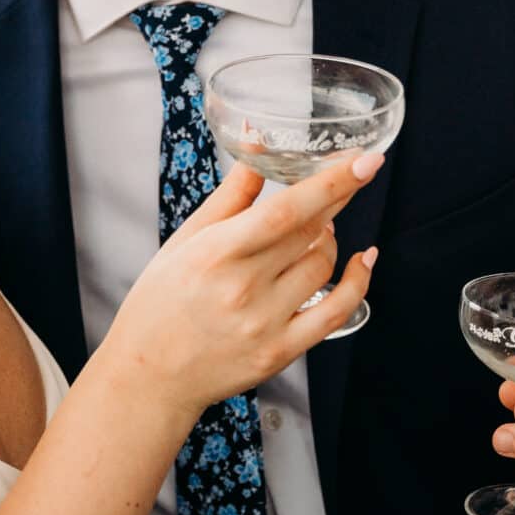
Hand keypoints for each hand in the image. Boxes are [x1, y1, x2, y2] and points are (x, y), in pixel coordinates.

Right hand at [108, 152, 380, 421]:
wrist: (150, 375)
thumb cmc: (160, 302)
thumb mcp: (186, 240)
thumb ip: (231, 193)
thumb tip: (257, 139)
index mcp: (216, 253)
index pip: (286, 210)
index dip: (330, 183)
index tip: (364, 160)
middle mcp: (244, 288)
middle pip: (311, 233)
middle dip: (335, 201)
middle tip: (340, 183)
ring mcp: (265, 323)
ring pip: (323, 266)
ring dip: (330, 240)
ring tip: (317, 232)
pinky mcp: (281, 352)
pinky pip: (337, 312)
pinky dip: (357, 282)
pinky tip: (362, 260)